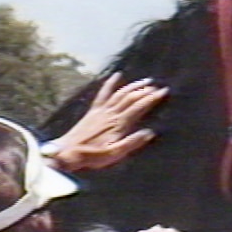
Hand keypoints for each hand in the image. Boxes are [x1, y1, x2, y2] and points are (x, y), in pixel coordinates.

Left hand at [52, 72, 167, 170]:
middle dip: (146, 91)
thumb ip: (132, 143)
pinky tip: (116, 75)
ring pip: (120, 93)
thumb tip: (149, 132)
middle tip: (158, 86)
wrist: (68, 152)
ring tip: (145, 81)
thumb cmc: (92, 156)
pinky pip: (103, 93)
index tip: (163, 91)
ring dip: (133, 86)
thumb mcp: (114, 154)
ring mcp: (102, 110)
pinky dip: (110, 83)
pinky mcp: (94, 110)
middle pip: (131, 98)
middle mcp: (111, 113)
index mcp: (118, 124)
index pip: (139, 107)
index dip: (152, 98)